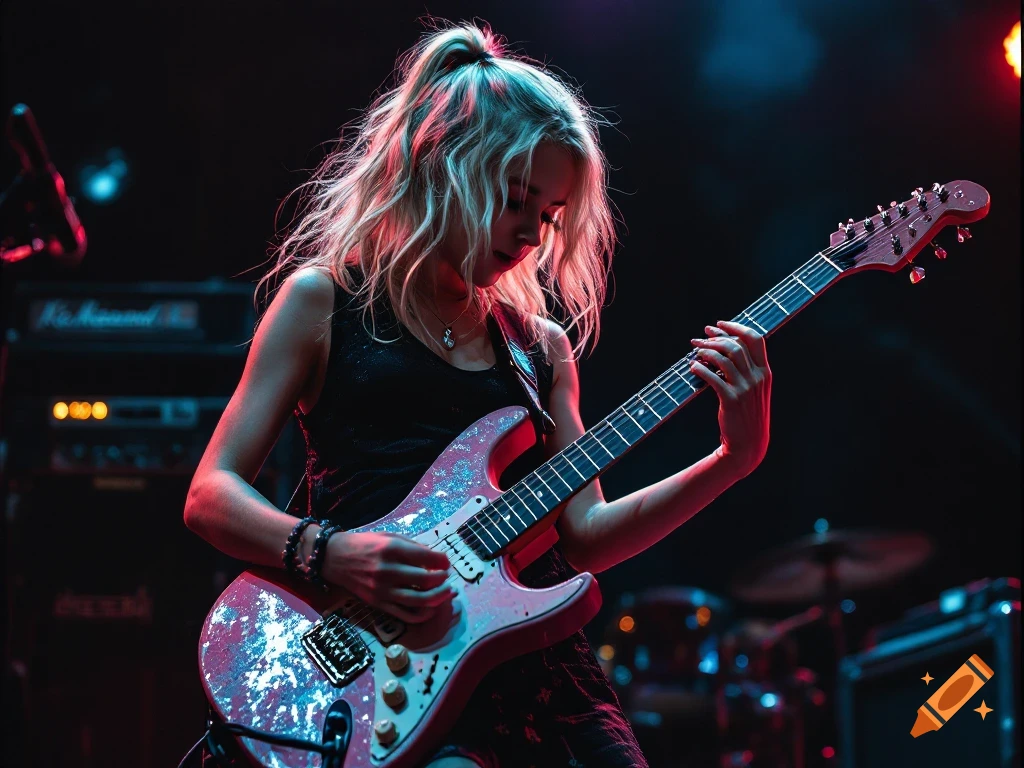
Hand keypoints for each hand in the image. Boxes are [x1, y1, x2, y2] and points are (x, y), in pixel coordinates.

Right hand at [321, 531, 453, 623]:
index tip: (446, 561)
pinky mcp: (378, 604)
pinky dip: (422, 614)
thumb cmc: (364, 544)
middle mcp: (387, 570)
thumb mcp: (389, 536)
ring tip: (446, 592)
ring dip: (438, 597)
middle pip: (425, 580)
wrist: (334, 558)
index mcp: (391, 549)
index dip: (442, 561)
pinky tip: (431, 607)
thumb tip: (435, 558)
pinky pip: (404, 614)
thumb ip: (412, 546)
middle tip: (446, 575)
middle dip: (442, 578)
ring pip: (418, 601)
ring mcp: (382, 590)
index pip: (426, 557)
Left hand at [690, 320, 771, 477]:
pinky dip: (700, 368)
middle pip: (735, 345)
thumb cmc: (748, 416)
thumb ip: (746, 371)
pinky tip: (692, 367)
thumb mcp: (755, 391)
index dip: (736, 327)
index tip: (718, 324)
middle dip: (715, 338)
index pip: (755, 339)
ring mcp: (745, 389)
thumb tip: (724, 350)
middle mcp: (758, 378)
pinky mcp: (731, 400)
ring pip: (724, 358)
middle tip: (699, 338)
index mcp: (765, 372)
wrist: (749, 445)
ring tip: (694, 352)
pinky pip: (713, 377)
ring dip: (706, 351)